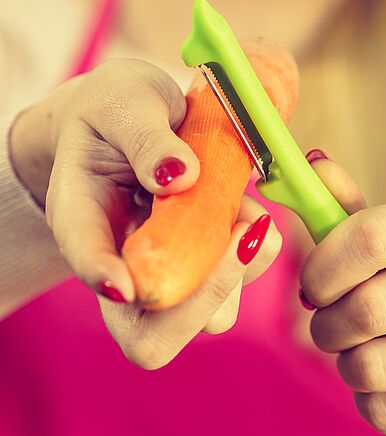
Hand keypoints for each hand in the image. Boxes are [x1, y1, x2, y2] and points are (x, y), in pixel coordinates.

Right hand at [9, 59, 281, 366]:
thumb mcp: (125, 102)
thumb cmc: (118, 110)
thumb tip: (181, 178)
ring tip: (248, 212)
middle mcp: (120, 260)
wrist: (134, 118)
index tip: (130, 284)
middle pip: (150, 333)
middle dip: (205, 297)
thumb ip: (146, 137)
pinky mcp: (200, 261)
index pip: (86, 264)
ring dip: (239, 272)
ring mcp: (164, 269)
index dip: (105, 281)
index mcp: (82, 219)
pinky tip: (251, 212)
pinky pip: (233, 281)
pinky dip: (253, 252)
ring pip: (206, 316)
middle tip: (241, 233)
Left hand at [300, 157, 385, 435]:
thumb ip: (354, 213)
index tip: (314, 282)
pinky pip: (384, 411)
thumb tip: (313, 166)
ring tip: (364, 346)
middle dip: (328, 321)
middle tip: (331, 318)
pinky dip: (370, 397)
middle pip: (368, 309)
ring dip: (347, 360)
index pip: (375, 238)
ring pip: (369, 367)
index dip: (325, 264)